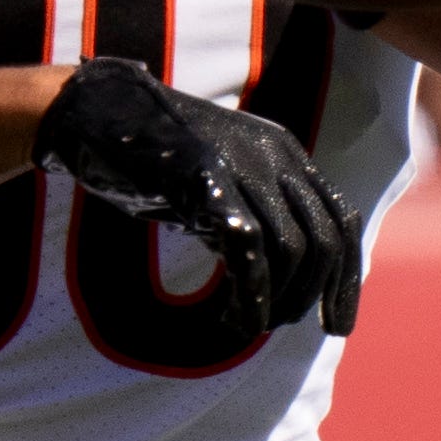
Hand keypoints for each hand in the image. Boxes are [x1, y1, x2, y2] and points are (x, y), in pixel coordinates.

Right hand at [33, 59, 365, 339]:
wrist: (95, 113)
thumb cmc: (154, 159)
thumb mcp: (220, 186)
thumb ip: (252, 219)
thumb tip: (275, 281)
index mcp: (286, 154)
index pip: (340, 221)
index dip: (344, 279)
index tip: (336, 323)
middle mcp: (276, 155)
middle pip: (325, 240)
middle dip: (312, 295)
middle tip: (283, 327)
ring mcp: (243, 162)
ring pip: (290, 248)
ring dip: (275, 300)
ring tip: (246, 324)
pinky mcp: (206, 176)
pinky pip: (246, 245)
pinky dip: (250, 293)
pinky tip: (237, 319)